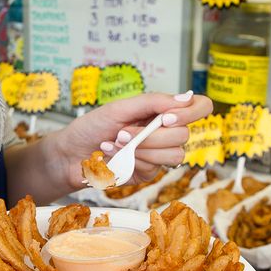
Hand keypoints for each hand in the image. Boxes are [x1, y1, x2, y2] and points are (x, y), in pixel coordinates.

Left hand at [55, 91, 212, 188]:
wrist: (70, 154)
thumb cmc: (92, 127)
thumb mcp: (120, 108)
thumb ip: (153, 102)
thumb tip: (186, 97)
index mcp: (162, 111)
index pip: (200, 107)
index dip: (192, 112)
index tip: (166, 117)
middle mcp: (165, 132)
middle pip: (184, 136)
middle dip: (151, 135)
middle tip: (122, 132)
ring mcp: (158, 154)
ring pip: (173, 155)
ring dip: (140, 149)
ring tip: (115, 143)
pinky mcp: (147, 173)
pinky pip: (154, 169)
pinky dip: (130, 161)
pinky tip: (113, 157)